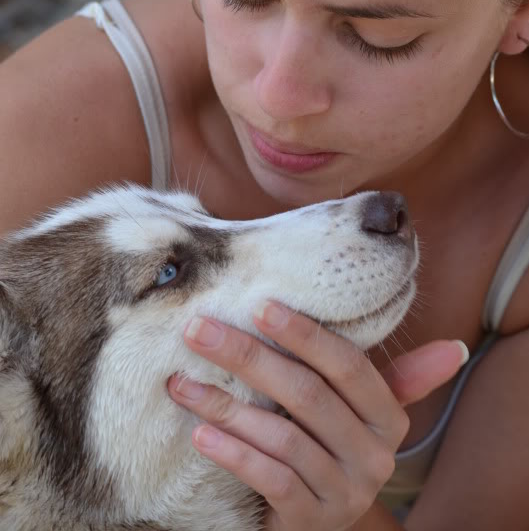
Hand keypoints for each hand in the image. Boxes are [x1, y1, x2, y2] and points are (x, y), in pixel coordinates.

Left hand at [167, 302, 466, 530]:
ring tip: (182, 381)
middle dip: (249, 357)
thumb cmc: (335, 446)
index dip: (306, 334)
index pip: (349, 366)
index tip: (260, 304)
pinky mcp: (310, 521)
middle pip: (307, 394)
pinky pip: (270, 480)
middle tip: (199, 329)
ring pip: (282, 436)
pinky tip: (200, 433)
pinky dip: (234, 453)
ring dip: (226, 405)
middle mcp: (374, 454)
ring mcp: (343, 491)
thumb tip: (454, 348)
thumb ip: (398, 376)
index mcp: (388, 418)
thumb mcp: (362, 413)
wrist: (323, 524)